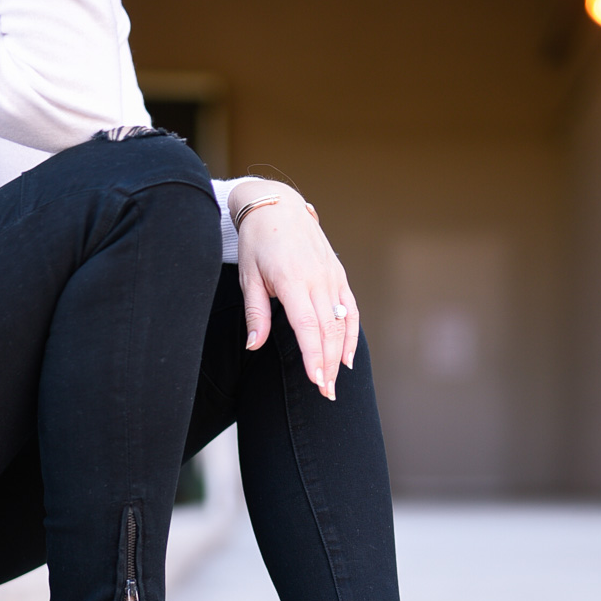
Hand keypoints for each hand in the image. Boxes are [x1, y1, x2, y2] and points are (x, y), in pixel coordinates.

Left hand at [232, 181, 358, 399]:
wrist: (277, 207)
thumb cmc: (258, 243)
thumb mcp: (248, 277)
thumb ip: (254, 314)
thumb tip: (253, 346)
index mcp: (293, 281)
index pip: (308, 327)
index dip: (314, 356)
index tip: (315, 380)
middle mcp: (318, 280)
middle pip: (329, 330)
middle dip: (328, 364)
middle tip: (325, 393)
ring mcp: (332, 277)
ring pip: (343, 323)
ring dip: (340, 355)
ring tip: (335, 382)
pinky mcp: (339, 275)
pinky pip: (351, 309)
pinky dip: (352, 334)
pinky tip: (347, 357)